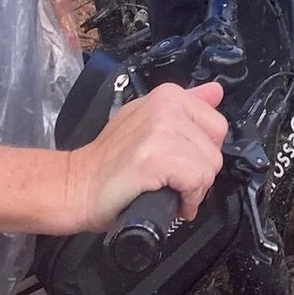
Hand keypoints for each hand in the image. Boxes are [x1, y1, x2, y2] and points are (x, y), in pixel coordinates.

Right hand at [63, 81, 227, 232]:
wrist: (77, 185)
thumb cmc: (111, 161)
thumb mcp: (148, 120)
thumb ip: (185, 106)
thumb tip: (216, 91)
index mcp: (168, 95)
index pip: (216, 124)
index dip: (203, 153)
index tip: (183, 165)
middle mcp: (166, 106)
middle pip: (215, 148)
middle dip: (200, 173)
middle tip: (175, 183)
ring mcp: (161, 130)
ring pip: (208, 167)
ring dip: (194, 190)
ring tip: (170, 192)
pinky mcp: (156, 157)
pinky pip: (196, 180)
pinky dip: (188, 199)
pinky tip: (172, 203)